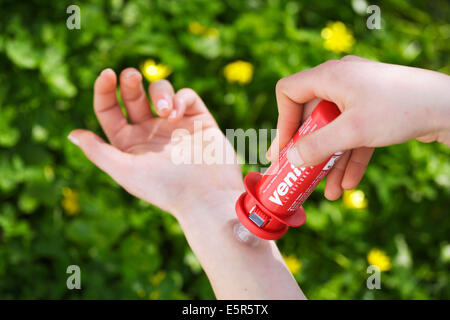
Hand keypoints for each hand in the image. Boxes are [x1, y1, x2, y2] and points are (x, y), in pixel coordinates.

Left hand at [68, 68, 243, 217]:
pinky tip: (177, 115)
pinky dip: (180, 99)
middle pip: (133, 95)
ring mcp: (175, 124)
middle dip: (130, 81)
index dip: (105, 90)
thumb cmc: (164, 188)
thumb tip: (72, 135)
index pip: (110, 110)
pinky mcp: (198, 120)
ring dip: (159, 93)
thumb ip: (98, 152)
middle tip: (131, 75)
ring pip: (161, 91)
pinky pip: (186, 96)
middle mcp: (150, 131)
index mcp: (129, 142)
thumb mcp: (125, 171)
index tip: (107, 75)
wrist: (206, 196)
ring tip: (164, 111)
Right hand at [268, 55, 449, 200]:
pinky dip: (350, 158)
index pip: (289, 93)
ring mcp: (358, 96)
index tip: (284, 149)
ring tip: (329, 193)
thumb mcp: (352, 131)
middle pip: (312, 117)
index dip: (283, 122)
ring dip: (330, 162)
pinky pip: (354, 135)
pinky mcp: (374, 110)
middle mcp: (341, 83)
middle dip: (307, 150)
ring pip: (334, 131)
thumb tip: (291, 158)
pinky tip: (349, 185)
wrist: (448, 106)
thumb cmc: (399, 110)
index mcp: (329, 77)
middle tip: (298, 173)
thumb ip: (317, 146)